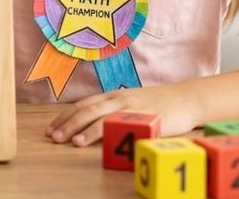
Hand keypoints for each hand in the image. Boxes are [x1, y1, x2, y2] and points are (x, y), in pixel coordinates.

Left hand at [46, 86, 198, 145]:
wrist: (187, 98)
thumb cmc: (159, 103)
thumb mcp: (132, 103)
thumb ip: (114, 110)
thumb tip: (92, 124)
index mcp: (114, 96)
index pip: (83, 104)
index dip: (65, 116)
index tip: (51, 127)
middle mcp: (120, 99)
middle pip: (87, 110)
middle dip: (68, 123)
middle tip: (53, 136)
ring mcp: (132, 109)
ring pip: (102, 118)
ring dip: (85, 130)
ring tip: (71, 140)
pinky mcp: (145, 119)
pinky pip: (124, 127)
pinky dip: (109, 134)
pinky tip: (102, 142)